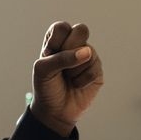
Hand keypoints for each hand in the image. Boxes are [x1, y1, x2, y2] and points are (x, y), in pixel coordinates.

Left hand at [29, 22, 103, 136]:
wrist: (55, 112)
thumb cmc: (46, 87)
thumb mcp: (43, 70)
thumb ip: (61, 58)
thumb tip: (87, 52)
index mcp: (56, 40)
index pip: (62, 27)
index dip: (57, 41)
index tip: (50, 54)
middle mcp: (73, 44)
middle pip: (81, 30)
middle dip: (70, 49)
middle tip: (62, 65)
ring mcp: (87, 56)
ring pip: (88, 52)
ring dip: (74, 70)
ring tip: (68, 78)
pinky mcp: (97, 69)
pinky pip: (93, 68)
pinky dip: (82, 80)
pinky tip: (77, 85)